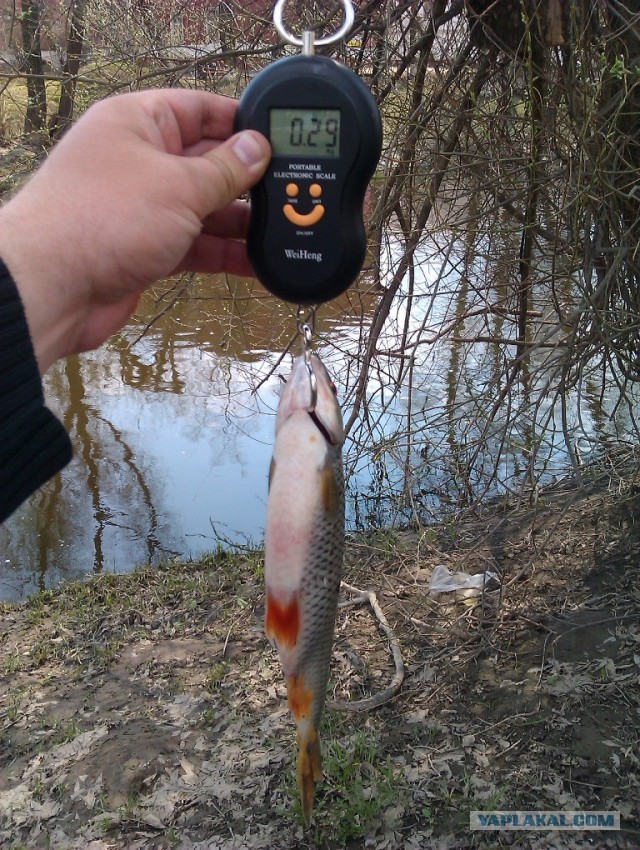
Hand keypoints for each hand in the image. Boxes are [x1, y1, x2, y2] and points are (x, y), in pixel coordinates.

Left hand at [0, 89, 270, 372]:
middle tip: (289, 191)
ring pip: (204, 209)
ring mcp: (143, 207)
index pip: (200, 110)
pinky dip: (223, 253)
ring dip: (239, 223)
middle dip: (246, 180)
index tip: (280, 140)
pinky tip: (256, 261)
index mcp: (139, 123)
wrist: (54, 288)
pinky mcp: (147, 247)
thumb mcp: (178, 186)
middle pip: (207, 163)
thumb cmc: (100, 220)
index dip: (242, 123)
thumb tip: (258, 148)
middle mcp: (140, 160)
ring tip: (279, 230)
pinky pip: (195, 244)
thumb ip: (225, 169)